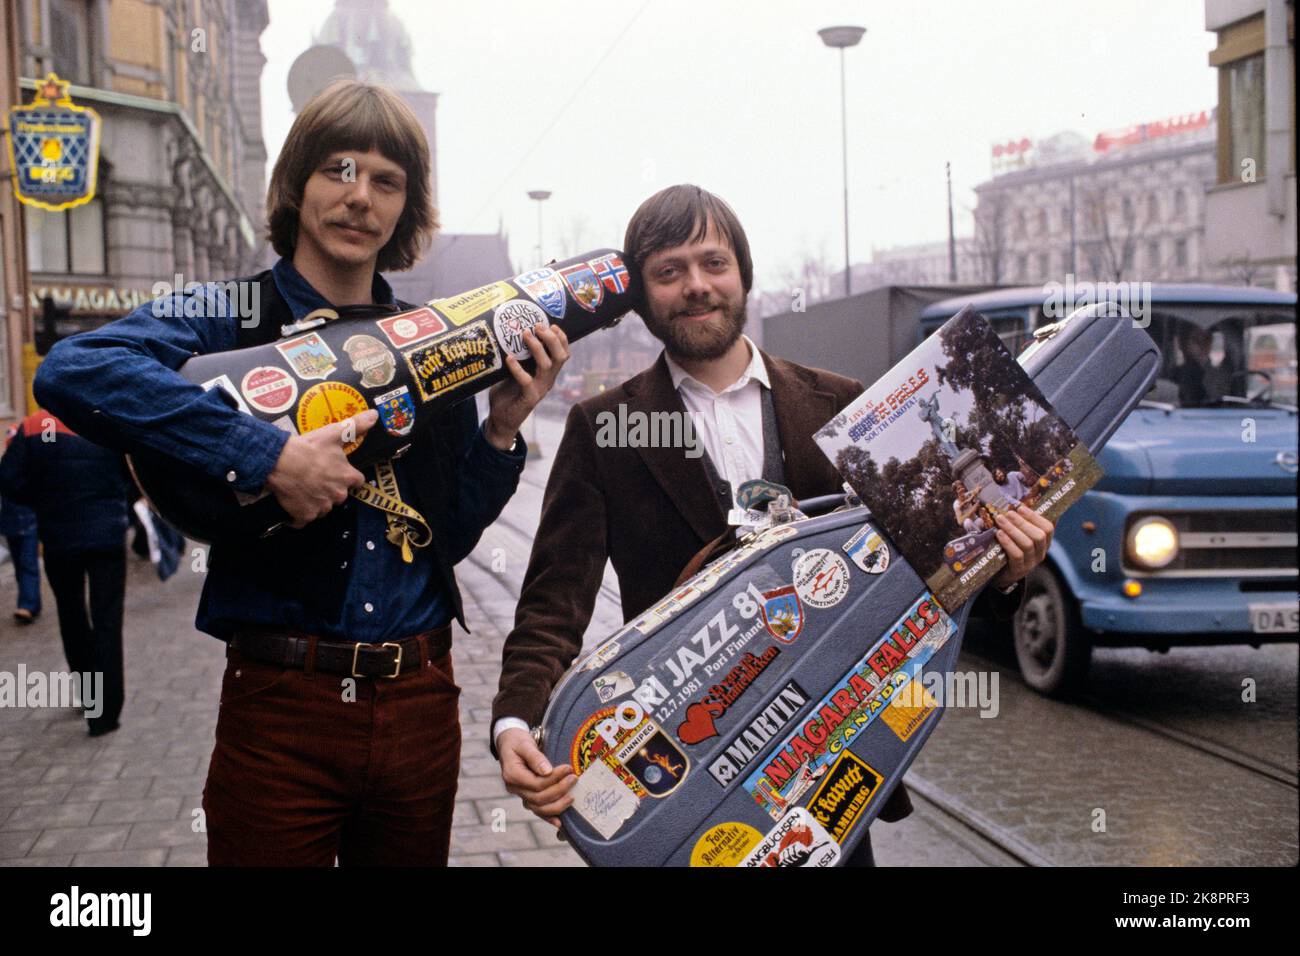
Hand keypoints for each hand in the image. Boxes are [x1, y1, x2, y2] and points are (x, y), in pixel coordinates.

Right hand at [264, 409, 376, 527]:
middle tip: (316, 477)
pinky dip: (299, 515)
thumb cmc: (309, 448)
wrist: (280, 462)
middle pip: (339, 495)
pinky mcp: (305, 516)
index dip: (348, 477)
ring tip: (303, 487)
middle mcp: (338, 495)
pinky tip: (293, 503)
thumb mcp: (334, 433)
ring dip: (315, 501)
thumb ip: (356, 425)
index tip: (337, 472)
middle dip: (330, 489)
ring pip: (322, 507)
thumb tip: (375, 415)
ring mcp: (321, 507)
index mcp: (347, 477)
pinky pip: (304, 520)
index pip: (357, 482)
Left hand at [485, 324, 569, 449]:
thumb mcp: (515, 369)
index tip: (551, 324)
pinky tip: (509, 358)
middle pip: (560, 357)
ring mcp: (540, 389)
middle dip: (552, 339)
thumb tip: (510, 331)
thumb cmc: (507, 391)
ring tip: (525, 335)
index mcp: (548, 372)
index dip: (561, 338)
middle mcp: (548, 380)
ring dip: (537, 348)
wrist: (501, 419)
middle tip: (538, 326)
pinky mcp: (529, 399)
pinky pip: (527, 381)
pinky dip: (518, 368)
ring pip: (547, 366)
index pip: (563, 353)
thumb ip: (519, 355)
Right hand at [498, 727, 576, 826]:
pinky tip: (560, 823)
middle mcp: (514, 788)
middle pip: (538, 798)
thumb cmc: (517, 741)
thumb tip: (548, 771)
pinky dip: (548, 817)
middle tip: (574, 778)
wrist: (509, 743)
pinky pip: (537, 810)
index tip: (569, 769)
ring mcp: (520, 794)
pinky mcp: (526, 796)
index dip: (554, 779)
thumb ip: (535, 757)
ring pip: (538, 808)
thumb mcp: (525, 744)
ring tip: (572, 797)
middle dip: (559, 790)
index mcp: (512, 774)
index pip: (536, 783)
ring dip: (557, 805)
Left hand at [991, 504, 1054, 587]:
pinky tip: (999, 534)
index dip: (1035, 517)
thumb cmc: (1011, 550)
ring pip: (1027, 544)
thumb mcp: (1020, 537)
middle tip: (1008, 513)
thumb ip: (1024, 524)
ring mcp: (1031, 563)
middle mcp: (1040, 553)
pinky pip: (1016, 555)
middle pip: (1038, 536)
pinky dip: (1008, 543)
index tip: (1021, 508)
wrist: (1002, 575)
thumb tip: (1023, 503)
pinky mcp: (1019, 570)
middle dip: (1022, 522)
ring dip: (1013, 530)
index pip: (1048, 528)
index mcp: (1044, 543)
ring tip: (1000, 520)